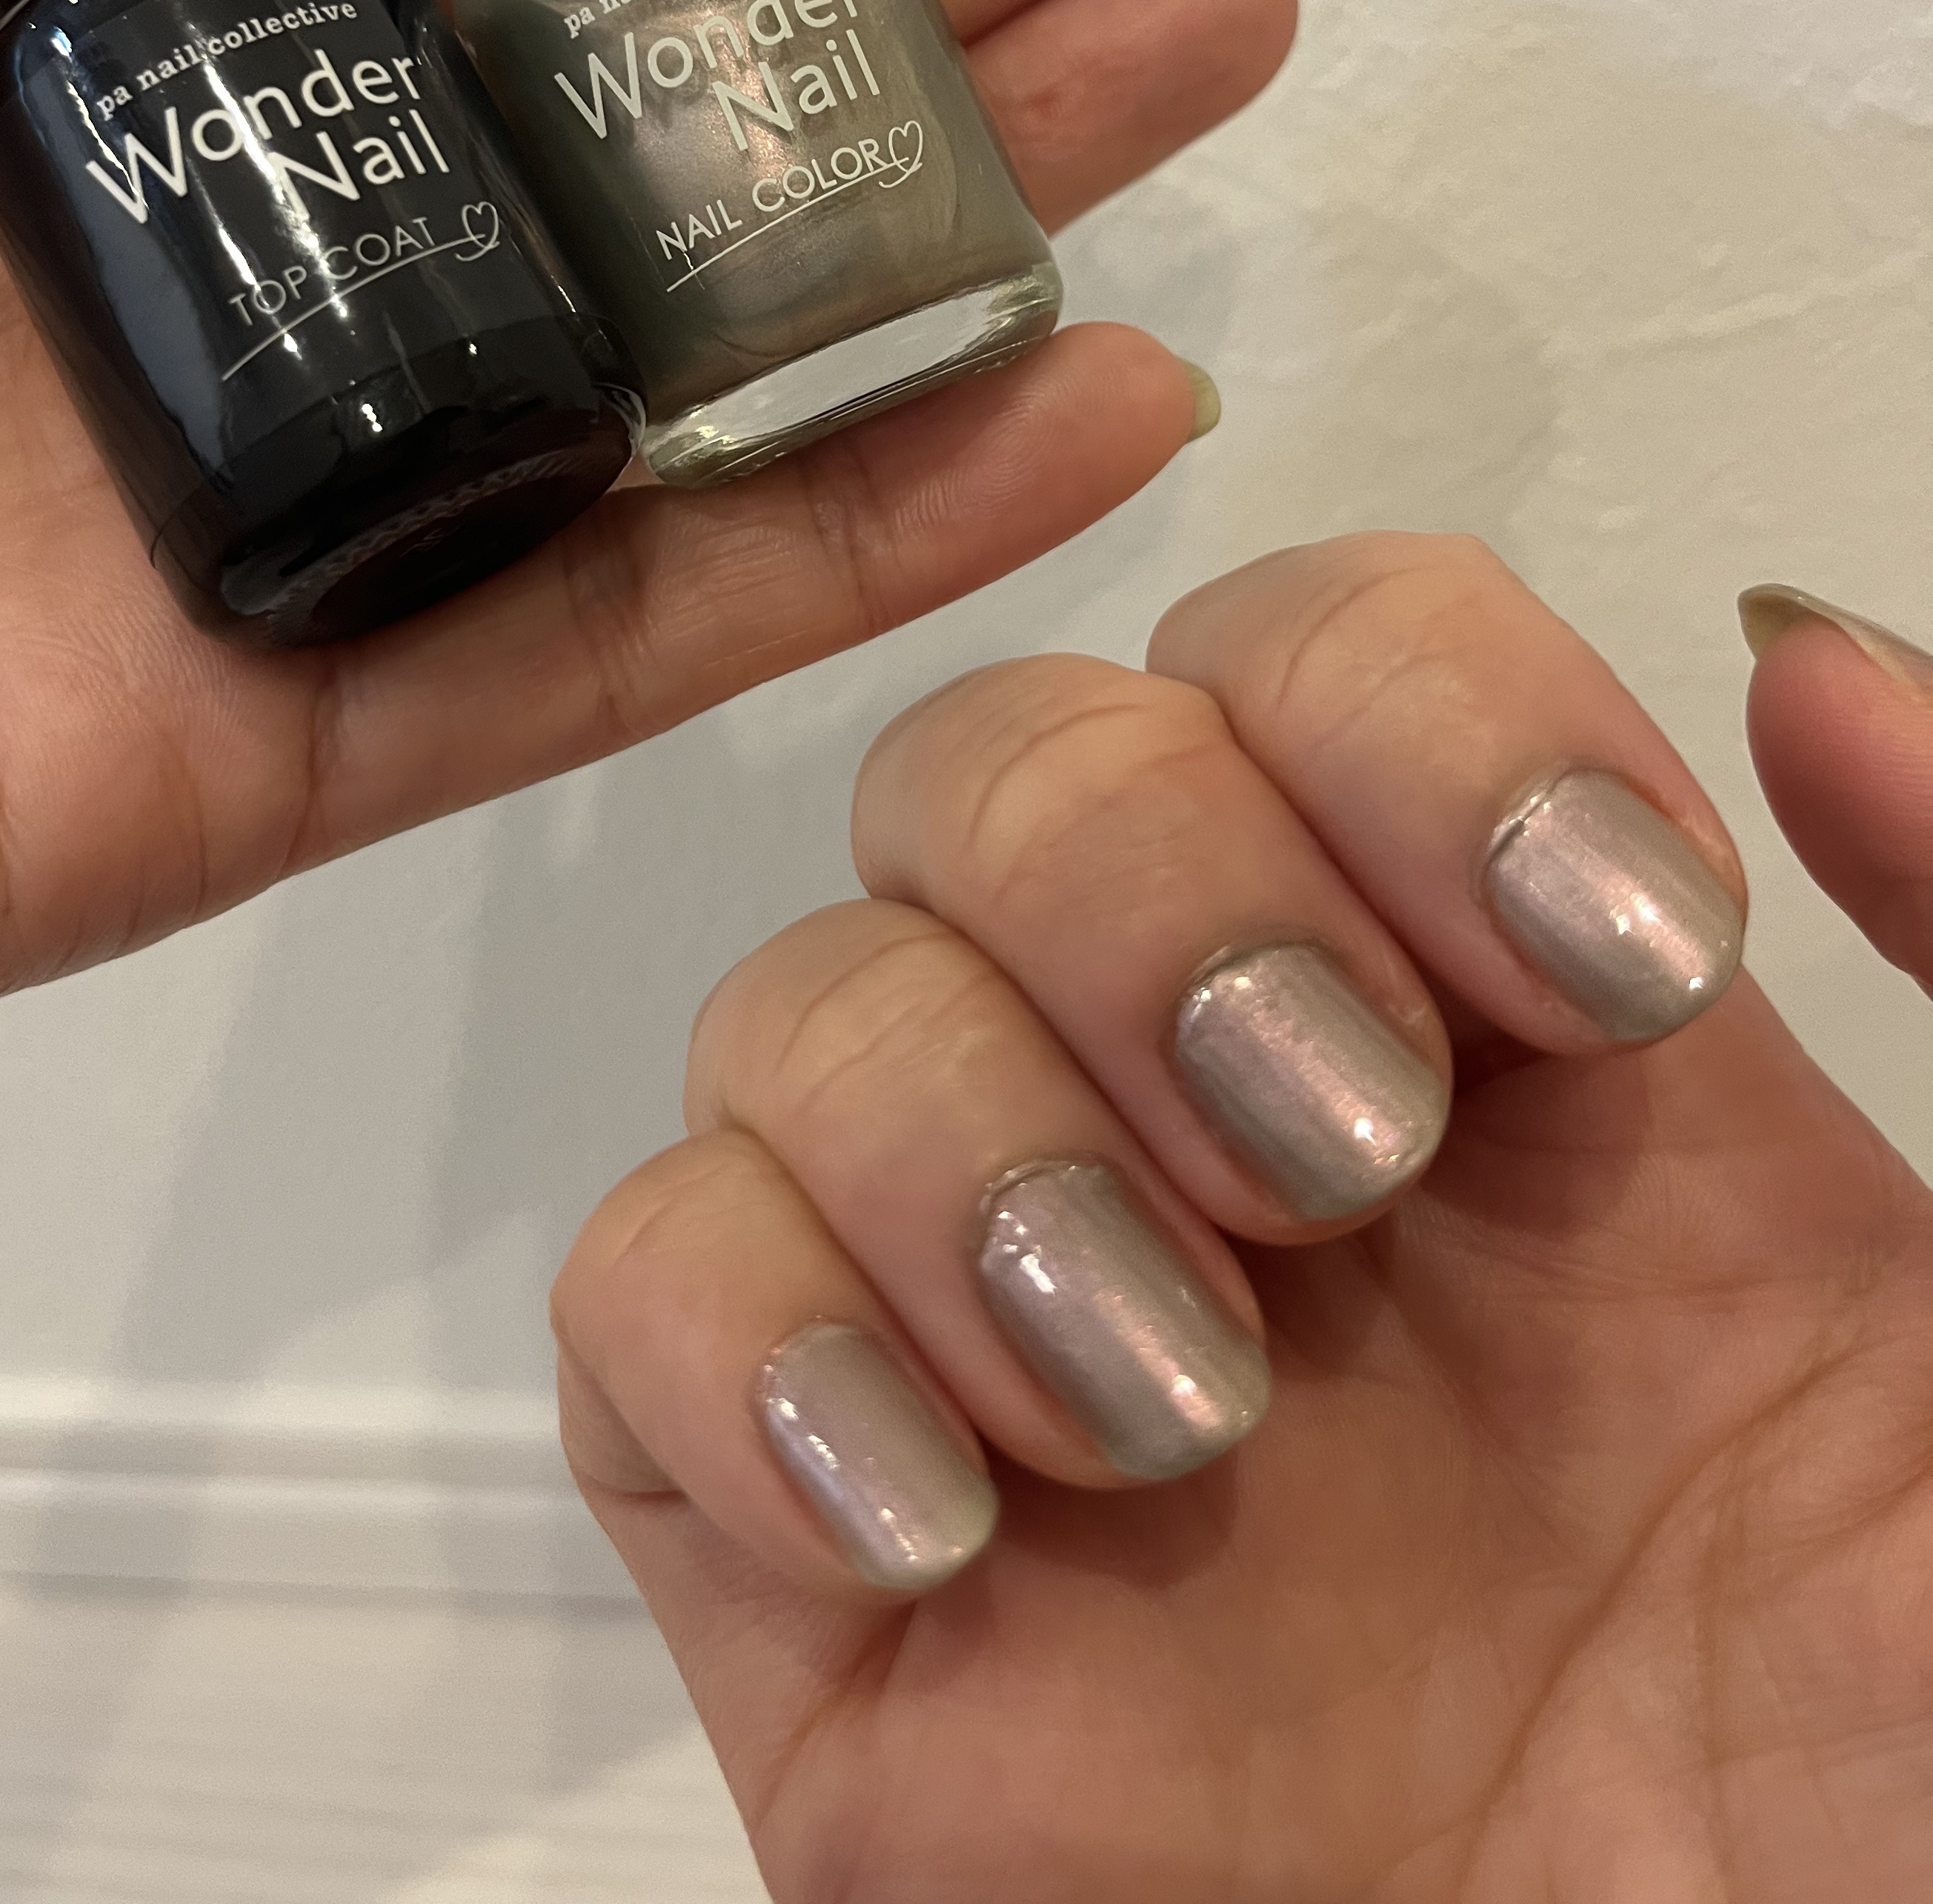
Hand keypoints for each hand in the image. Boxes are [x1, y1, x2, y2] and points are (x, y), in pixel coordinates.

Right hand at [557, 535, 1932, 1899]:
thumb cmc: (1918, 1812)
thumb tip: (1795, 655)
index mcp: (1506, 1040)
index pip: (1316, 654)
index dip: (1398, 704)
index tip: (1581, 971)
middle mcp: (1230, 1131)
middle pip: (1004, 761)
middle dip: (1147, 891)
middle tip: (1342, 1152)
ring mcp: (1010, 1330)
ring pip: (801, 996)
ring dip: (959, 1131)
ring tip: (1181, 1402)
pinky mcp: (831, 1564)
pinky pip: (638, 1301)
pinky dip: (742, 1337)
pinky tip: (951, 1507)